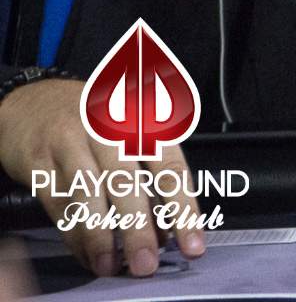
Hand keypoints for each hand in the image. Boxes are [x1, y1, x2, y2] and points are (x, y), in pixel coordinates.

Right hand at [0, 79, 206, 277]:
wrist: (35, 99)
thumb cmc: (95, 121)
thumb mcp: (132, 132)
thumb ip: (151, 176)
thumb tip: (168, 230)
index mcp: (144, 122)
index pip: (171, 169)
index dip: (183, 210)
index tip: (192, 243)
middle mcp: (109, 128)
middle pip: (128, 182)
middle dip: (139, 228)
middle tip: (146, 263)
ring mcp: (71, 141)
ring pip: (89, 193)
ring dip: (100, 235)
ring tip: (110, 264)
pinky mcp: (39, 158)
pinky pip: (58, 200)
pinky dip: (72, 231)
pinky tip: (85, 251)